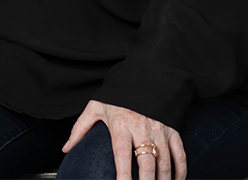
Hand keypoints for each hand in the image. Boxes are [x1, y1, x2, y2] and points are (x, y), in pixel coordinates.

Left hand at [63, 100, 186, 179]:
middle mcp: (141, 129)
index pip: (121, 154)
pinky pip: (180, 155)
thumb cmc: (118, 96)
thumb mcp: (95, 107)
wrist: (145, 77)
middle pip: (146, 162)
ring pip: (165, 162)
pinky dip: (180, 171)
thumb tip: (66, 148)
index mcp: (121, 125)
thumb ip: (80, 128)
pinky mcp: (173, 131)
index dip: (123, 174)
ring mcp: (160, 131)